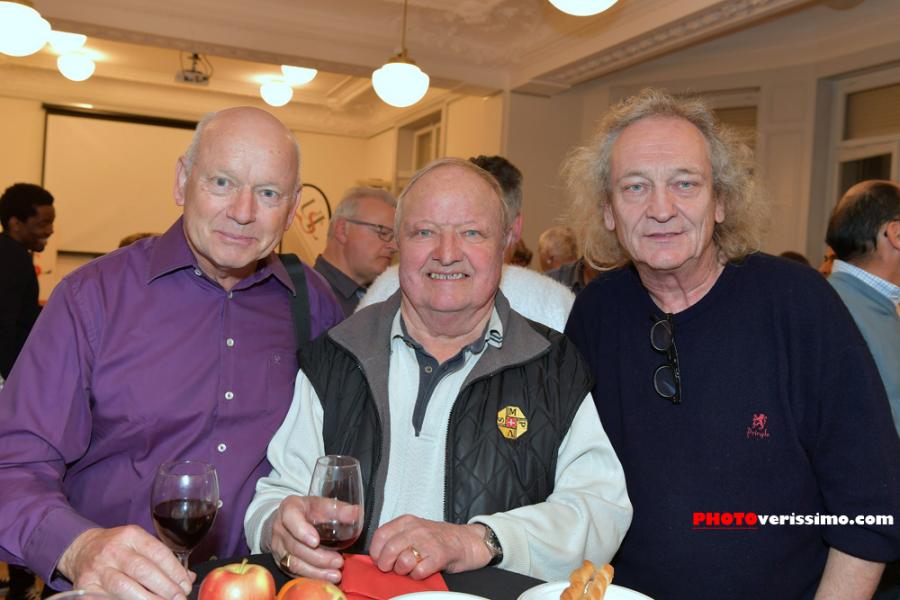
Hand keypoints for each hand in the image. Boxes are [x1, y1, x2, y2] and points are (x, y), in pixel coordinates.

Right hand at [58, 526, 193, 599]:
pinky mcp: (85, 586)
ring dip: (148, 599)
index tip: (186, 585)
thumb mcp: (140, 544)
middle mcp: (113, 550)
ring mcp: (98, 569)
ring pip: (124, 587)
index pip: (158, 553)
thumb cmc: (118, 548)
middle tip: (179, 598)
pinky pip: (108, 598)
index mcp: (131, 536)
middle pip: (143, 570)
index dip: (175, 571)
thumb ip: (163, 559)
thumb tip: (187, 578)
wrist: (81, 549)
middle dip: (165, 587)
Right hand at [268, 495, 352, 583]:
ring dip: (316, 571)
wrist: (289, 520)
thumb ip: (339, 509)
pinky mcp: (281, 561)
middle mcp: (280, 529)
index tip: (316, 541)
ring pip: (294, 563)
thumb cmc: (308, 511)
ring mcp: (278, 547)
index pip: (291, 518)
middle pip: (295, 546)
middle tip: (338, 561)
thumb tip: (356, 514)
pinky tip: (326, 578)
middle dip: (318, 557)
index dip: (302, 531)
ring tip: (335, 574)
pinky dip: (311, 577)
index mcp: (289, 508)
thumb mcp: (322, 504)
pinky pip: (294, 573)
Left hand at [368, 515, 491, 579]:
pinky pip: (419, 572)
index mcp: (407, 522)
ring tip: (410, 568)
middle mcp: (416, 529)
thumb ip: (396, 538)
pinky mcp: (439, 555)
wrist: (467, 541)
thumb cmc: (438, 539)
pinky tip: (423, 570)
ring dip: (403, 571)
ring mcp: (428, 541)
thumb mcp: (414, 531)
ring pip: (403, 562)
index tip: (379, 559)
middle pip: (389, 550)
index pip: (380, 535)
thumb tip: (376, 556)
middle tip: (392, 568)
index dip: (376, 552)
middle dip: (386, 565)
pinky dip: (417, 576)